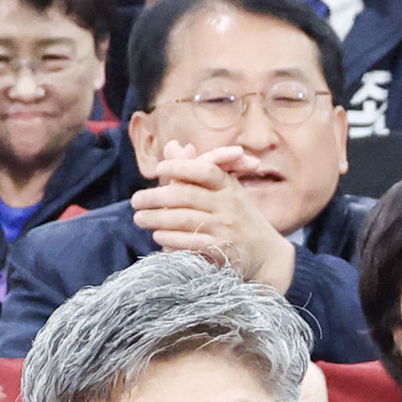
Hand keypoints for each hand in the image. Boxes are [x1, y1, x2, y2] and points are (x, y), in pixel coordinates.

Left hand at [132, 144, 296, 290]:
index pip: (205, 171)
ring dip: (156, 218)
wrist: (266, 255)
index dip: (180, 167)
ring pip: (184, 219)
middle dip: (156, 197)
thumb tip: (172, 146)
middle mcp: (229, 206)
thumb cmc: (239, 218)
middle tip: (135, 200)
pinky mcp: (222, 250)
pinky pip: (190, 243)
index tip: (158, 169)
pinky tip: (158, 236)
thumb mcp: (224, 191)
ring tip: (139, 218)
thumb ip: (196, 170)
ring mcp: (226, 228)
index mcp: (229, 187)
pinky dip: (170, 239)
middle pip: (187, 196)